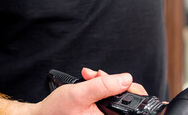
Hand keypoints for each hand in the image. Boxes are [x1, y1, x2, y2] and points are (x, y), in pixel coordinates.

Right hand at [30, 68, 145, 114]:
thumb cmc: (54, 111)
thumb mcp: (79, 94)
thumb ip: (103, 86)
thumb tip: (125, 79)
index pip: (133, 106)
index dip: (130, 89)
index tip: (120, 80)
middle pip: (125, 99)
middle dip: (113, 82)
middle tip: (98, 76)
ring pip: (116, 97)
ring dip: (105, 83)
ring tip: (89, 78)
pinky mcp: (100, 114)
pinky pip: (108, 100)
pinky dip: (100, 89)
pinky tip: (90, 83)